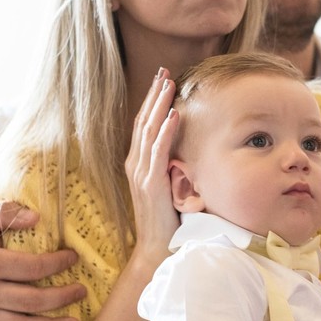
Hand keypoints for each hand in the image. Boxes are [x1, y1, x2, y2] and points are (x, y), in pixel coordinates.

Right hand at [124, 68, 179, 263]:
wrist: (157, 249)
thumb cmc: (166, 220)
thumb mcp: (167, 187)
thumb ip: (171, 167)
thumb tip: (185, 149)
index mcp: (138, 164)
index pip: (143, 125)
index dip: (152, 101)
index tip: (162, 79)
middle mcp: (135, 165)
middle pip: (143, 121)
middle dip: (154, 95)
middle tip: (164, 70)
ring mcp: (141, 174)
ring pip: (149, 131)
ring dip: (159, 105)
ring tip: (169, 83)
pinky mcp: (151, 184)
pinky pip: (158, 152)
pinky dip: (166, 131)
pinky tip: (174, 114)